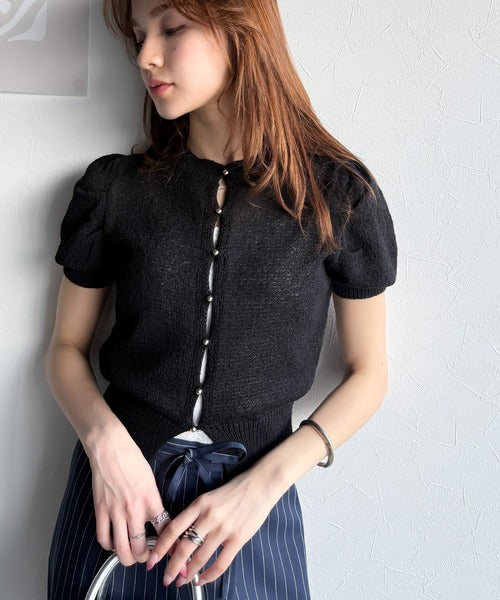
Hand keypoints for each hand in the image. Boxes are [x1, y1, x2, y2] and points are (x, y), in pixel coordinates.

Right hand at [86, 426, 169, 565]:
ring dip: (128, 558)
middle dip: (146, 558)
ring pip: (122, 549)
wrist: (110, 448)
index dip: (171, 544)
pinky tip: (113, 544)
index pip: (165, 529)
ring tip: (132, 557)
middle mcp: (135, 510)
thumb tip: (157, 516)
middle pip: (142, 548)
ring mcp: (116, 512)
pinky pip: (104, 538)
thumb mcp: (151, 479)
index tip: (174, 551)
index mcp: (151, 500)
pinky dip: (109, 546)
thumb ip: (153, 500)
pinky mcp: (101, 511)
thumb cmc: (131, 459)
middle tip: (148, 557)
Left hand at [146, 468, 280, 586]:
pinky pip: (220, 563)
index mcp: (199, 504)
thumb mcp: (209, 497)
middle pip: (184, 547)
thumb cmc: (235, 490)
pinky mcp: (238, 538)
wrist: (260, 485)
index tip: (152, 560)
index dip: (160, 547)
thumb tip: (180, 538)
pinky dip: (209, 575)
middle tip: (165, 578)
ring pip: (200, 558)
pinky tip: (202, 579)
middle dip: (171, 567)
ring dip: (188, 573)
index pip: (174, 528)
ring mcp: (224, 529)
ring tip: (181, 581)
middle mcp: (209, 517)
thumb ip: (196, 515)